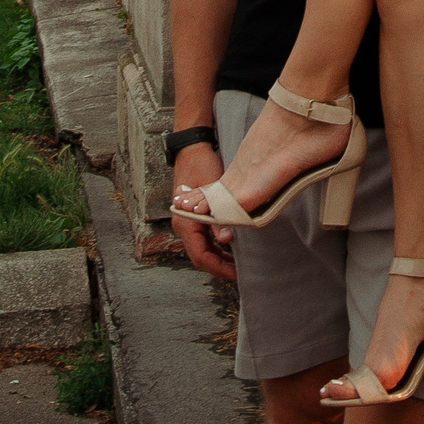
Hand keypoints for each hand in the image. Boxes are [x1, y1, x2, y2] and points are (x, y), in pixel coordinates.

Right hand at [172, 144, 235, 279]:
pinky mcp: (193, 216)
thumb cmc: (201, 166)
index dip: (219, 268)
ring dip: (218, 257)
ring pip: (202, 249)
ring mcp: (187, 221)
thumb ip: (218, 218)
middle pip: (200, 256)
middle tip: (239, 272)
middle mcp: (183, 225)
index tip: (236, 274)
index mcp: (185, 223)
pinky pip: (202, 239)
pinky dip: (215, 246)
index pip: (201, 256)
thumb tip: (226, 240)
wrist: (192, 148)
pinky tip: (229, 246)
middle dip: (219, 266)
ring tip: (237, 262)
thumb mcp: (212, 192)